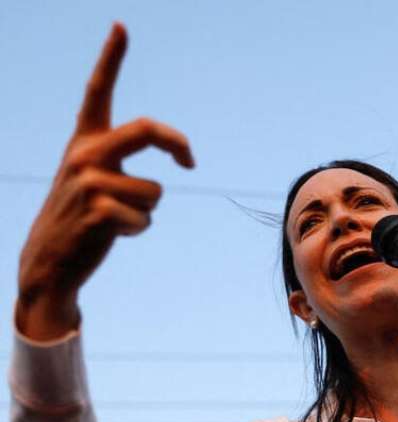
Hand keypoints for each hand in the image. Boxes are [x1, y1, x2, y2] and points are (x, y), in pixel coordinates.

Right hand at [16, 23, 194, 338]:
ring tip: (116, 219)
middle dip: (177, 144)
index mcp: (83, 141)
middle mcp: (84, 153)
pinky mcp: (100, 210)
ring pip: (156, 190)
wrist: (49, 261)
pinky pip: (147, 219)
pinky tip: (111, 235)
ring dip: (146, 210)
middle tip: (190, 161)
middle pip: (148, 129)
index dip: (111, 58)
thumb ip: (120, 159)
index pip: (97, 92)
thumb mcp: (95, 180)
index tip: (122, 26)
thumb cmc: (83, 217)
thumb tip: (177, 150)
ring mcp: (89, 181)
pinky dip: (138, 231)